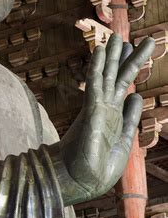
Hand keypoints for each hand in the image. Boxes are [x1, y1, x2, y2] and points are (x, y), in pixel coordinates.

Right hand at [56, 34, 154, 205]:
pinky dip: (97, 66)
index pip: (124, 83)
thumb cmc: (99, 166)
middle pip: (117, 75)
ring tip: (116, 37)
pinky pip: (95, 83)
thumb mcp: (124, 141)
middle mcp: (106, 106)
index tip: (134, 48)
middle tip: (127, 36)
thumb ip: (130, 118)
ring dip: (112, 55)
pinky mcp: (91, 111)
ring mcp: (98, 106)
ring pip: (107, 75)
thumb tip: (137, 96)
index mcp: (115, 113)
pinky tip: (100, 50)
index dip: (131, 65)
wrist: (80, 181)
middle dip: (124, 55)